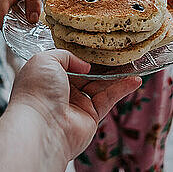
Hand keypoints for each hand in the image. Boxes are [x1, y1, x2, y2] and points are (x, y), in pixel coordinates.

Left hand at [10, 50, 141, 159]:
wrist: (42, 126)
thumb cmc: (37, 92)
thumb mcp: (46, 59)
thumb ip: (66, 55)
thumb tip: (85, 65)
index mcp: (48, 77)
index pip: (68, 63)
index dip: (82, 55)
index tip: (97, 45)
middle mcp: (62, 91)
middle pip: (87, 74)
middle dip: (102, 65)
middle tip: (119, 52)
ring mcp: (77, 105)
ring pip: (100, 86)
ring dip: (117, 75)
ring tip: (133, 63)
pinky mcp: (91, 117)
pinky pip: (109, 99)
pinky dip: (122, 89)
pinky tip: (135, 79)